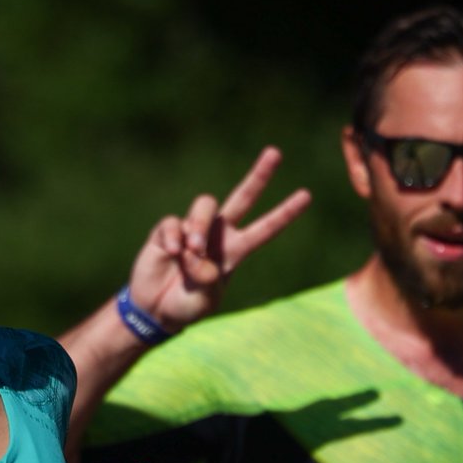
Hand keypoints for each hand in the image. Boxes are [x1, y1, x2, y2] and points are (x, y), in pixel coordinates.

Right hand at [126, 147, 309, 331]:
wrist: (156, 309)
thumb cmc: (187, 306)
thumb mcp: (206, 300)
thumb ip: (206, 279)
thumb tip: (196, 252)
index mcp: (235, 251)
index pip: (265, 229)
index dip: (284, 213)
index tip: (306, 195)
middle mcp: (218, 234)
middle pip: (243, 198)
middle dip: (259, 176)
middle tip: (275, 153)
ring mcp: (192, 229)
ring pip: (205, 206)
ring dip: (200, 227)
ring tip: (192, 251)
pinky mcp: (167, 231)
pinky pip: (173, 224)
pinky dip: (173, 238)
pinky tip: (171, 253)